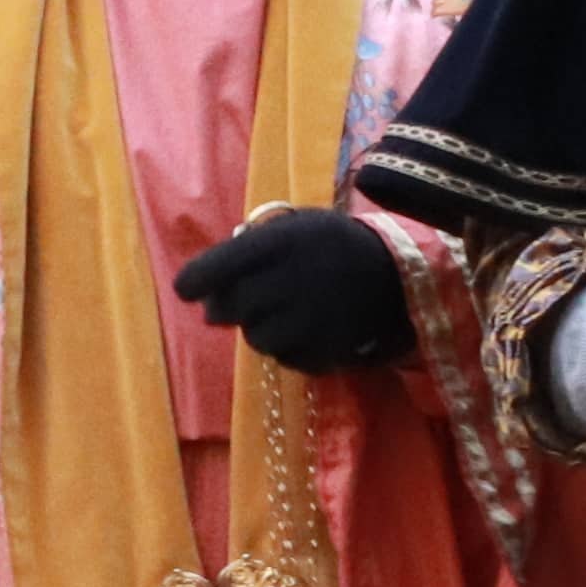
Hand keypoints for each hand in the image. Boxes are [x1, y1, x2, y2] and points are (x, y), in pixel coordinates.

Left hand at [171, 205, 415, 370]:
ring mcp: (314, 318)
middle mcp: (297, 279)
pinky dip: (286, 348)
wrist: (400, 274)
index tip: (185, 290)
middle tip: (227, 306)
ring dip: (256, 329)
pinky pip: (286, 359)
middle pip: (234, 306)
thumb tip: (207, 286)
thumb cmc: (333, 246)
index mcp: (285, 241)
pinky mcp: (329, 348)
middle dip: (223, 308)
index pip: (222, 265)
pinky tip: (301, 331)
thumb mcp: (298, 227)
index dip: (195, 280)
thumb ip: (253, 247)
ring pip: (256, 338)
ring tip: (275, 315)